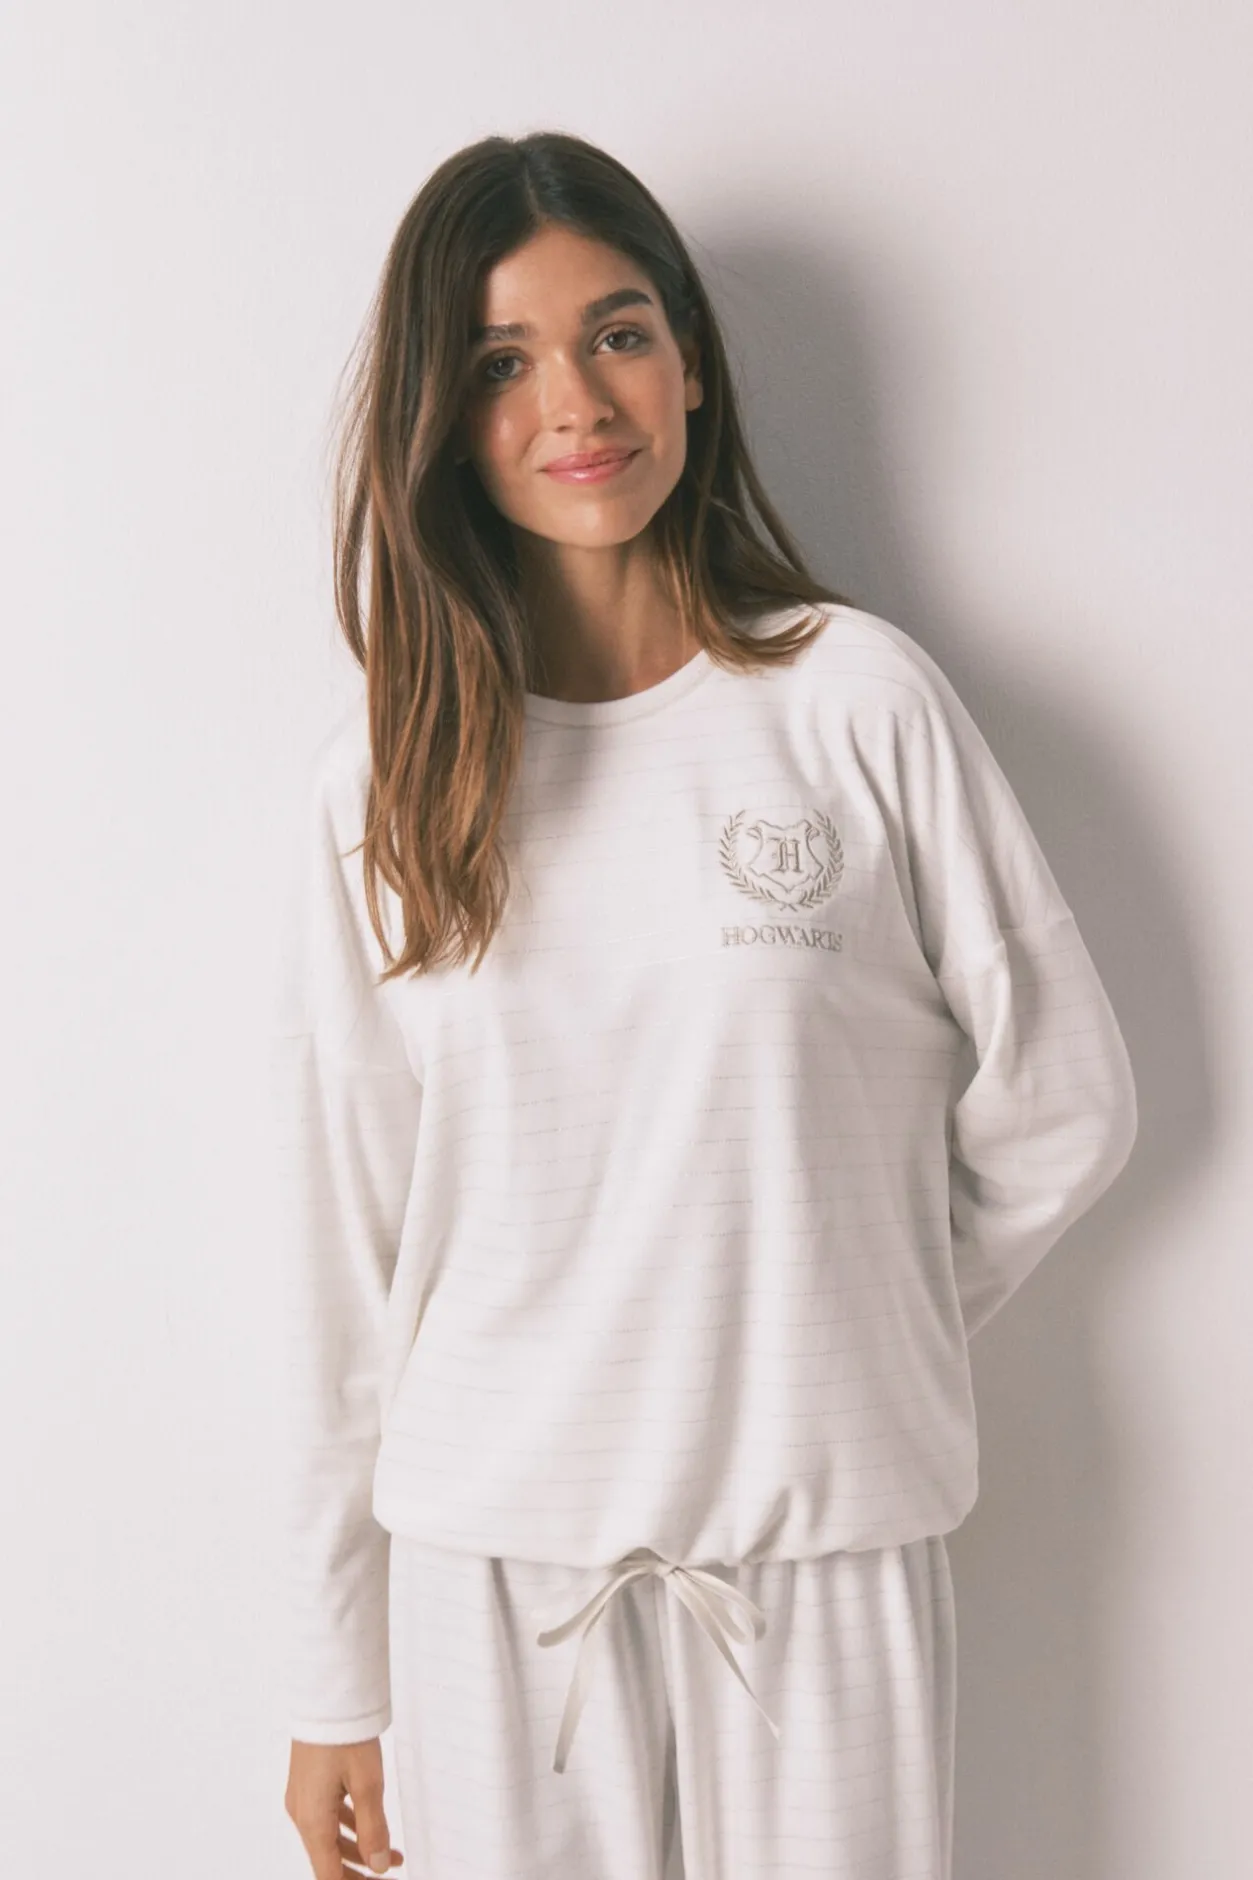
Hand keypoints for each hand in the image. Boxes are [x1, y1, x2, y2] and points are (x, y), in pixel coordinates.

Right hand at [285, 1737, 404, 1876]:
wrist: (326, 1696)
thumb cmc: (344, 1734)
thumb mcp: (368, 1784)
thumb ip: (373, 1829)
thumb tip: (377, 1866)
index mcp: (313, 1820)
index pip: (328, 1876)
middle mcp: (302, 1813)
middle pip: (327, 1861)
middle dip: (357, 1875)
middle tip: (386, 1877)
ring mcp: (303, 1798)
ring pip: (329, 1839)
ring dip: (358, 1851)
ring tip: (391, 1856)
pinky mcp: (309, 1784)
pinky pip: (328, 1818)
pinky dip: (350, 1829)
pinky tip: (370, 1827)